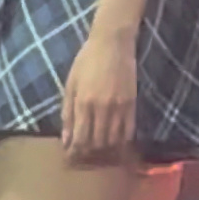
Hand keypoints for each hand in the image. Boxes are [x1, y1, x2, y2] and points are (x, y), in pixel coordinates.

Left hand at [62, 29, 137, 159]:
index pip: (80, 139)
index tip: (71, 157)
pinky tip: (116, 141)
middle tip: (85, 154)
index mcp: (83, 103)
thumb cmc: (86, 61)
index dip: (75, 152)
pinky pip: (128, 130)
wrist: (112, 42)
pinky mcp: (132, 103)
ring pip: (113, 139)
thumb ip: (68, 112)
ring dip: (105, 148)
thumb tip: (66, 139)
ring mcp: (119, 106)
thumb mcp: (71, 84)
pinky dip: (122, 140)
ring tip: (99, 149)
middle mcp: (102, 108)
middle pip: (97, 142)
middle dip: (89, 153)